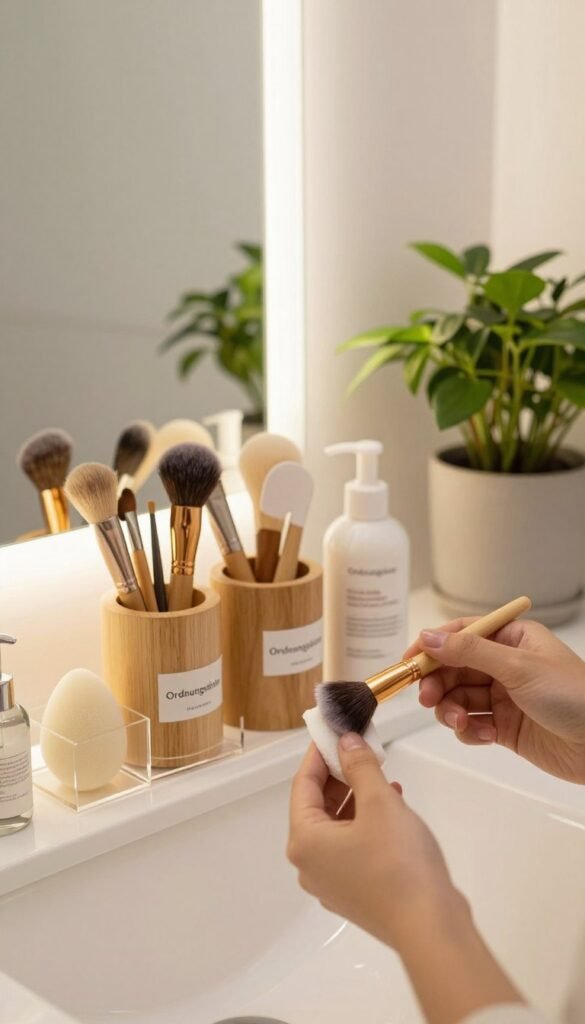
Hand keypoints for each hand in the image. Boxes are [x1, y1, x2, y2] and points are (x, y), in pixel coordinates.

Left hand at [288, 736, 521, 1023]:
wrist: (430, 927)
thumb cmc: (398, 861)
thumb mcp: (380, 802)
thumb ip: (360, 766)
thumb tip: (345, 741)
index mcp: (304, 841)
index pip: (303, 784)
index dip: (319, 753)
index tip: (334, 729)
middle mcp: (309, 865)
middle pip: (317, 807)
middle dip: (340, 775)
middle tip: (361, 749)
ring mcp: (331, 884)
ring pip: (337, 827)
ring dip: (356, 798)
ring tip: (382, 777)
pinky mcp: (354, 894)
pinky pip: (351, 847)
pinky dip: (366, 823)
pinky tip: (393, 808)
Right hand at [405, 617, 584, 782]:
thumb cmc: (572, 696)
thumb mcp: (518, 667)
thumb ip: (469, 652)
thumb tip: (428, 638)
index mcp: (512, 638)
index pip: (462, 633)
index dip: (433, 645)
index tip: (409, 661)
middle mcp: (505, 664)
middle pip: (454, 668)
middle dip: (438, 683)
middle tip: (426, 698)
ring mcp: (504, 697)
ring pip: (458, 697)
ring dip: (452, 710)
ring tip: (461, 722)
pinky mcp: (505, 727)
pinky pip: (472, 724)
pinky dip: (469, 731)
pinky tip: (482, 735)